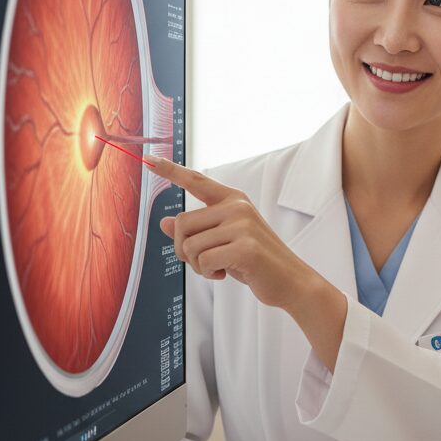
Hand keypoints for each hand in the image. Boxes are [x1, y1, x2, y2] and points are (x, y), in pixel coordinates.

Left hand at [145, 156, 319, 310]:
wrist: (290, 280)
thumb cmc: (255, 261)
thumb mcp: (223, 241)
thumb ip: (197, 230)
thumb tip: (164, 223)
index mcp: (233, 200)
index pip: (197, 181)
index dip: (171, 171)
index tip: (150, 160)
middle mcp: (237, 207)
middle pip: (182, 224)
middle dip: (184, 250)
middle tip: (206, 261)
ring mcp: (243, 225)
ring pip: (189, 245)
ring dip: (198, 265)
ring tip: (221, 267)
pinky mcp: (245, 247)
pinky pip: (203, 261)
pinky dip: (209, 273)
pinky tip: (227, 273)